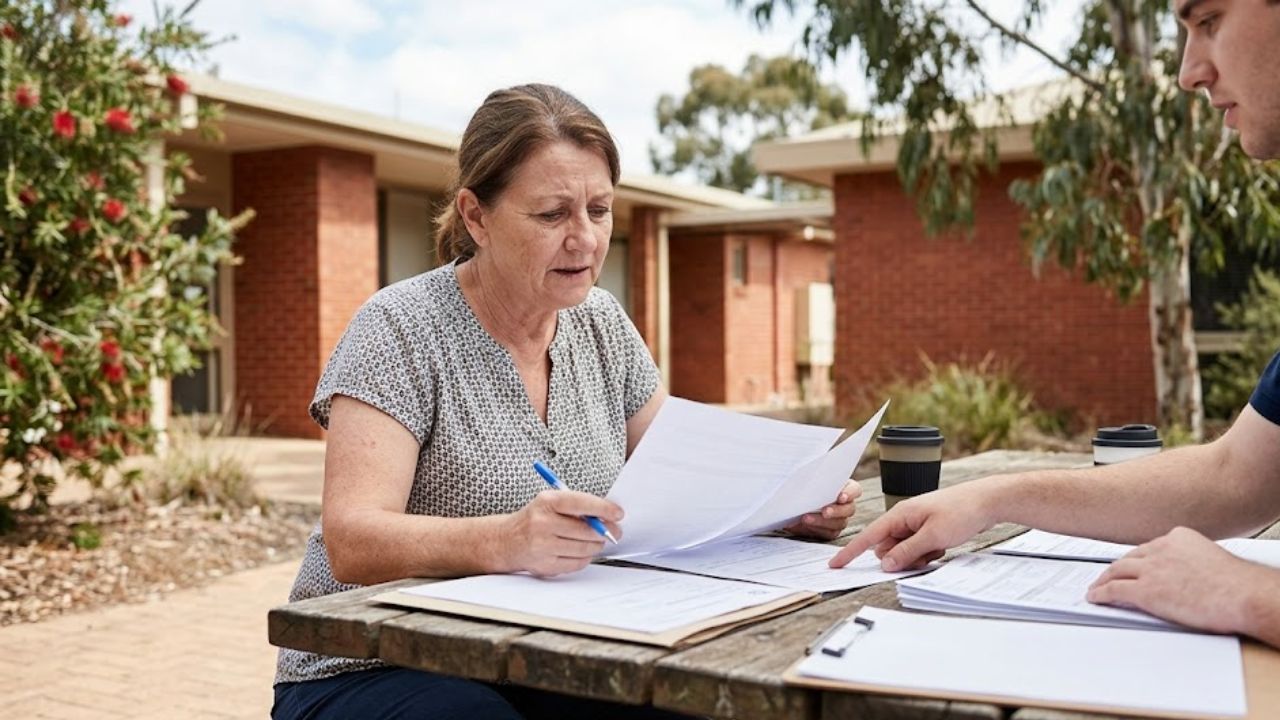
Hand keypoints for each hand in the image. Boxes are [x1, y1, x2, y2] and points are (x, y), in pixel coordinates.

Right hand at [502, 490, 622, 576]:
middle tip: (614, 531)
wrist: (506, 541)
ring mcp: (543, 547)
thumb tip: (608, 515)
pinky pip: (577, 563)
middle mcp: (543, 523)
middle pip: (587, 530)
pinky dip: (584, 557)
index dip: (603, 508)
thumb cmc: (535, 518)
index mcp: (547, 502)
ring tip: (595, 540)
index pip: (581, 503)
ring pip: (585, 548)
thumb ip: (577, 506)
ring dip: (596, 545)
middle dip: (606, 531)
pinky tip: (580, 551)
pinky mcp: (545, 566)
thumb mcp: (550, 502)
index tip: (618, 514)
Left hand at [786, 480, 861, 539]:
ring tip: (806, 518)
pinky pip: (829, 533)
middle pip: (849, 509)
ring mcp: (840, 519)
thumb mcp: (809, 479)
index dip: (850, 493)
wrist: (793, 503)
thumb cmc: (804, 487)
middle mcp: (846, 505)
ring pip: (839, 523)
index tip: (841, 497)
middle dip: (836, 511)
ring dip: (822, 522)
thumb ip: (814, 480)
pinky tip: (806, 525)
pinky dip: (817, 529)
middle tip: (825, 512)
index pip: (855, 490)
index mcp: (846, 488)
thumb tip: (806, 480)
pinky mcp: (831, 531)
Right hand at [828, 481, 994, 569]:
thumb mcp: (933, 537)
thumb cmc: (961, 512)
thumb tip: (885, 564)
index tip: (835, 564)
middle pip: (887, 548)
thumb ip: (906, 552)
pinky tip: (943, 546)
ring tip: (938, 548)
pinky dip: (927, 553)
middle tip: (926, 554)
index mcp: (899, 515)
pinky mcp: (928, 529)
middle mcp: (904, 518)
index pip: (868, 536)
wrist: (987, 501)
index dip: (850, 552)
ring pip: (903, 551)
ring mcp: (916, 524)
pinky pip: (918, 549)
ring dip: (917, 557)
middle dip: (901, 558)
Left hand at [1087, 526, 1264, 633]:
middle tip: (1107, 575)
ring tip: (1096, 587)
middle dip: (1117, 567)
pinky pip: (1115, 590)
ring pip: (1117, 571)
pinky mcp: (1146, 590)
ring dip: (1104, 579)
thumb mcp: (1211, 559)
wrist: (1244, 595)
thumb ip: (1192, 561)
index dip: (1137, 559)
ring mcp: (1151, 569)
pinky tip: (1096, 597)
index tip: (1131, 564)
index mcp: (1178, 537)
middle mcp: (1161, 548)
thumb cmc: (1238, 584)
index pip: (1149, 547)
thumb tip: (1185, 576)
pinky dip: (1101, 593)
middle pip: (1129, 557)